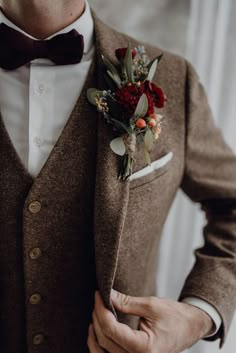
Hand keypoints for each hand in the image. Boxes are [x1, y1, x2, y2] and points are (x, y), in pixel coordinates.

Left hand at [87, 290, 213, 352]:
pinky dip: (101, 344)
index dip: (101, 310)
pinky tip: (98, 329)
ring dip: (96, 333)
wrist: (191, 327)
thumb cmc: (176, 317)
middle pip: (105, 341)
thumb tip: (107, 295)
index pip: (112, 330)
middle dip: (98, 317)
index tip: (98, 294)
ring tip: (95, 313)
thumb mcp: (151, 306)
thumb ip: (127, 303)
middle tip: (97, 299)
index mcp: (144, 348)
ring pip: (103, 352)